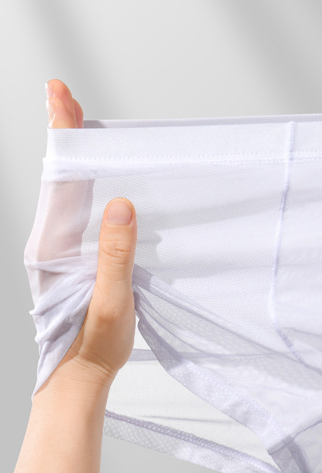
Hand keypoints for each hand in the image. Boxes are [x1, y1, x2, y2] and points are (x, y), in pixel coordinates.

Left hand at [41, 80, 137, 390]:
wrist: (78, 377)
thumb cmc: (94, 345)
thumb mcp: (111, 302)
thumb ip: (114, 254)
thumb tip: (120, 204)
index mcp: (55, 248)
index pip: (60, 180)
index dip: (63, 136)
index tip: (61, 96)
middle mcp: (49, 243)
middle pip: (57, 177)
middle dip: (62, 133)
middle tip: (64, 95)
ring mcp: (57, 251)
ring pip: (63, 191)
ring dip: (69, 154)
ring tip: (74, 121)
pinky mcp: (70, 260)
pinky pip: (73, 211)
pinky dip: (80, 182)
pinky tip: (90, 178)